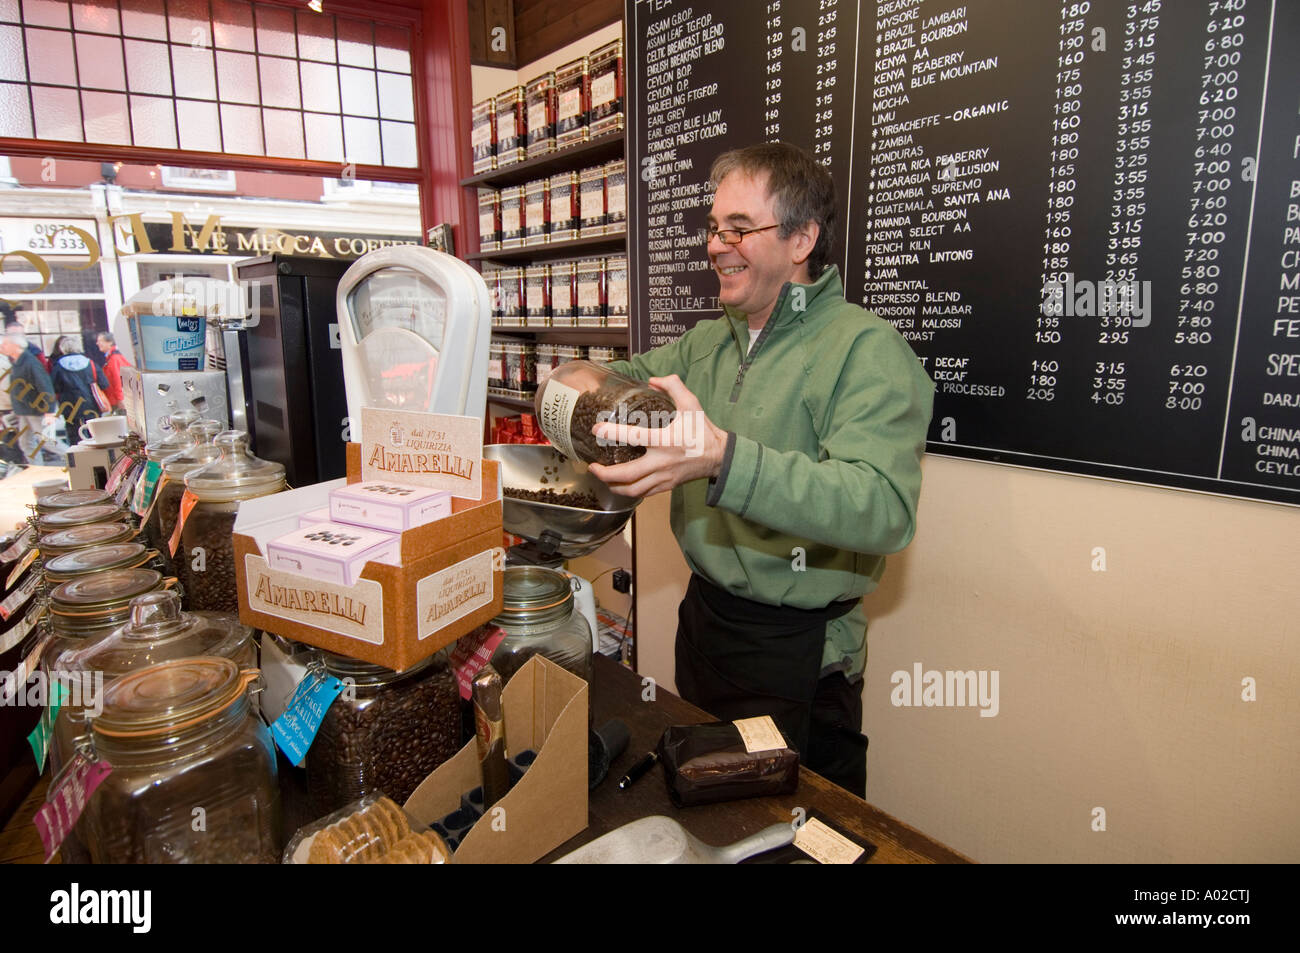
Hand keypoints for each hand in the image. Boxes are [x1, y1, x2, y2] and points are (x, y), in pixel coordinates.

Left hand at [587, 375, 728, 497]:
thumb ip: (674, 386)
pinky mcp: (667, 486)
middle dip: (605, 473)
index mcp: (665, 441)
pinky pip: (643, 493)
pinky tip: (619, 485)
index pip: (634, 437)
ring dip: (613, 486)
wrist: (719, 457)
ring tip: (601, 478)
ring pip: (633, 489)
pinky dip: (628, 491)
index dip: (612, 433)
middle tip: (592, 466)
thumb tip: (653, 379)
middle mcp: (661, 462)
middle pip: (627, 475)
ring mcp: (663, 477)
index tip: (596, 429)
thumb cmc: (703, 431)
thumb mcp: (692, 404)